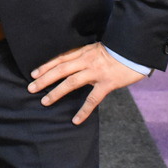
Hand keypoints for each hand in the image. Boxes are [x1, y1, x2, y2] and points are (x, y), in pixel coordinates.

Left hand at [27, 42, 146, 124]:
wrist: (137, 48)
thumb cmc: (121, 48)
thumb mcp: (100, 48)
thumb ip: (88, 55)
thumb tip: (78, 63)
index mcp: (84, 52)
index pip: (61, 58)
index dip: (46, 66)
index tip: (34, 73)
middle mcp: (87, 61)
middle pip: (60, 69)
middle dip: (44, 79)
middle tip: (31, 88)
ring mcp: (96, 72)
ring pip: (71, 82)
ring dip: (56, 92)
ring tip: (45, 102)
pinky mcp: (107, 83)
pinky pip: (93, 99)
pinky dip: (84, 110)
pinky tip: (76, 120)